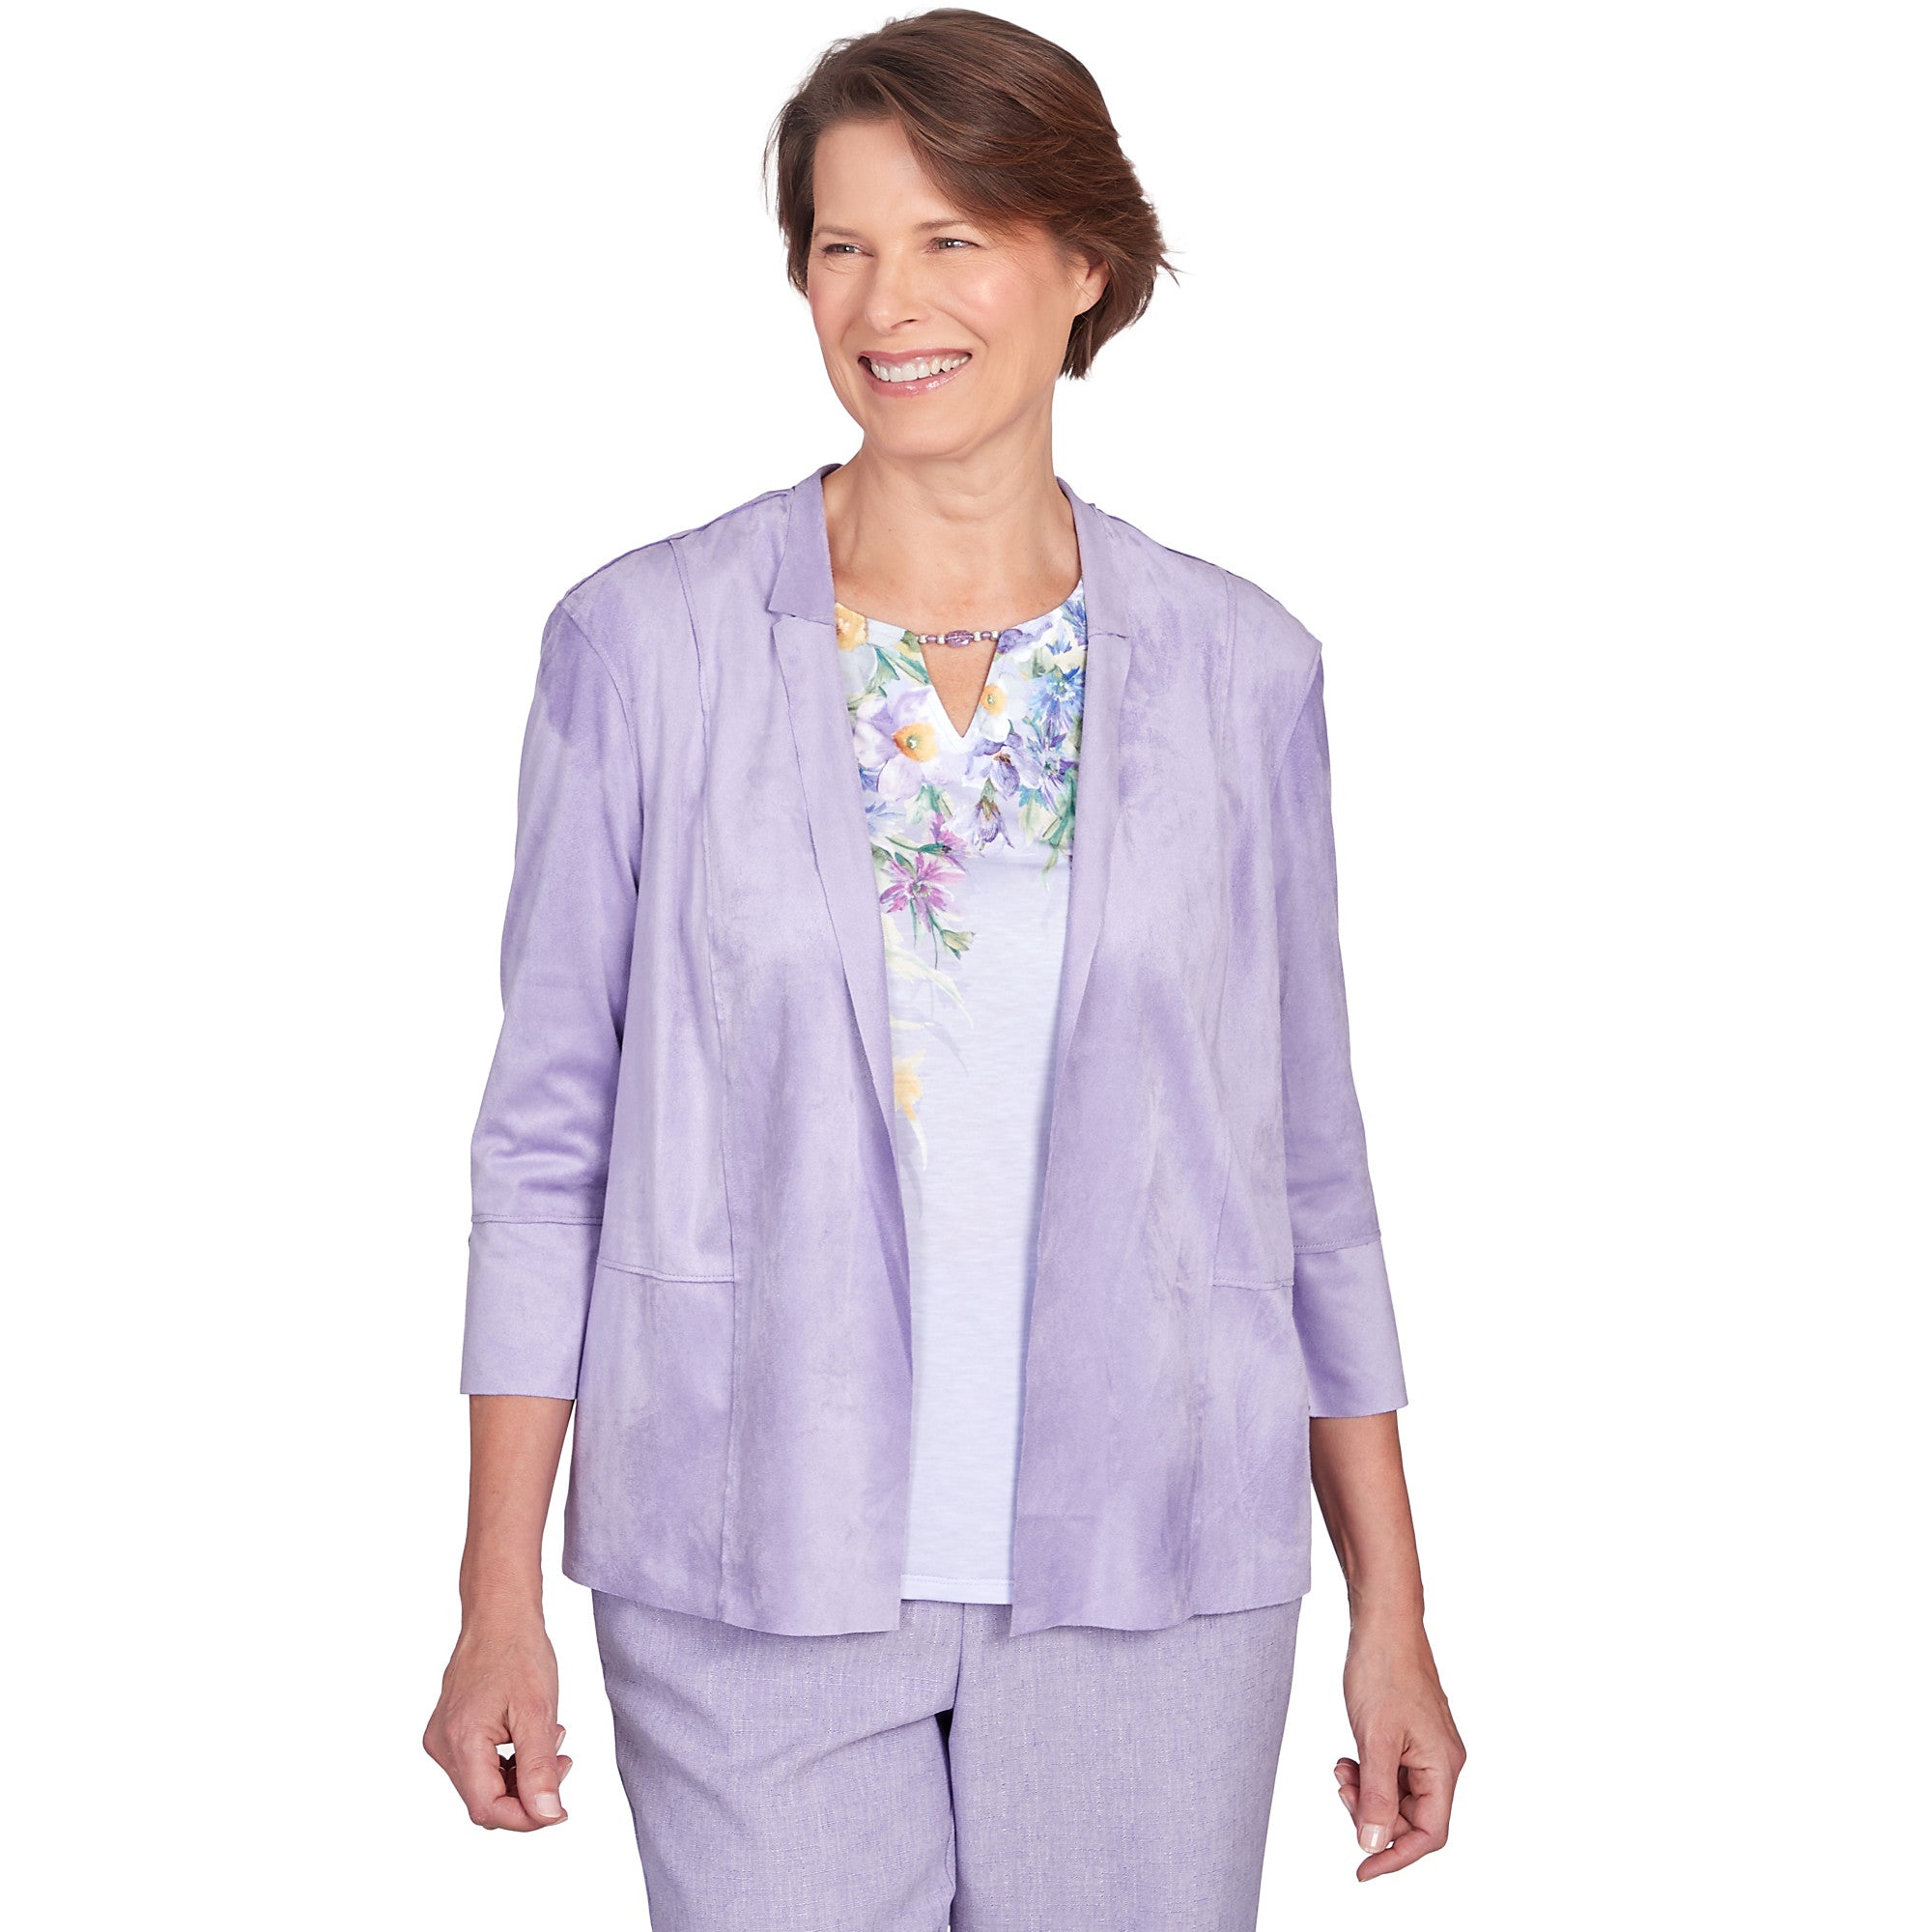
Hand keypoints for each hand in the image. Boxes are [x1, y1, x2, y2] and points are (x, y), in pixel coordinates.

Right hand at [424, 1611, 573, 1830]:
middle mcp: (443, 1745)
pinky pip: (479, 1766)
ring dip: (521, 1777)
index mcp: (460, 1741)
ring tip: (551, 1742)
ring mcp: (442, 1739)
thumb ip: (540, 1768)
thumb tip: (548, 1815)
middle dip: (527, 1794)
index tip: (560, 1808)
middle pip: (485, 1800)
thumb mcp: (538, 1712)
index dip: (526, 1818)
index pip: (488, 1809)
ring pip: (484, 1785)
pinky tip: (530, 1739)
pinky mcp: (450, 1732)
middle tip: (562, 1763)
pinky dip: (509, 1762)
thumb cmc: (518, 1652)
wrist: (499, 1615)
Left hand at [1332, 1613, 1463, 1879]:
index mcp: (1443, 1767)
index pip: (1429, 1834)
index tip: (1362, 1867)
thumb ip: (1376, 1796)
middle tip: (1343, 1790)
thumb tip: (1373, 1844)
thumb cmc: (1383, 1671)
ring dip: (1367, 1793)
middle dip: (1373, 1815)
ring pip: (1399, 1795)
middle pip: (1412, 1818)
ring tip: (1342, 1770)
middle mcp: (1442, 1761)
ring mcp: (1427, 1747)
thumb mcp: (1374, 1740)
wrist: (1382, 1623)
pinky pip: (1392, 1772)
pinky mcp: (1411, 1734)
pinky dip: (1369, 1773)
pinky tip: (1348, 1759)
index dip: (1396, 1856)